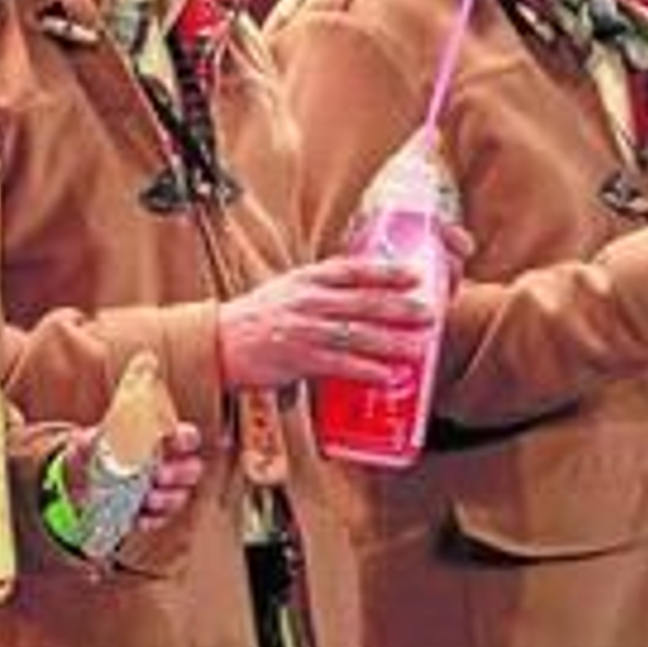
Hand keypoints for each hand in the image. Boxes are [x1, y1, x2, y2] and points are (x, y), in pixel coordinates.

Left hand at [57, 420, 202, 555]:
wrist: (80, 486)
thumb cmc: (91, 455)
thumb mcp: (87, 443)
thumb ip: (90, 440)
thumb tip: (88, 440)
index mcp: (158, 441)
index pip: (187, 437)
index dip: (186, 439)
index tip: (174, 441)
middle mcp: (167, 466)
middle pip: (191, 470)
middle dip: (179, 473)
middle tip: (159, 475)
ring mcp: (162, 492)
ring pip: (178, 497)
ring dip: (166, 498)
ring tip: (148, 498)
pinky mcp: (151, 516)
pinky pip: (159, 520)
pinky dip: (150, 520)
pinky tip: (138, 518)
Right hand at [216, 255, 435, 389]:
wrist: (218, 341)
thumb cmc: (255, 318)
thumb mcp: (286, 291)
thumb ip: (320, 292)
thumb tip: (359, 297)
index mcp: (305, 279)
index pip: (352, 270)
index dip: (385, 271)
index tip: (414, 274)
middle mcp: (306, 300)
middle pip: (362, 301)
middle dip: (399, 307)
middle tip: (429, 312)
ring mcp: (302, 329)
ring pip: (356, 334)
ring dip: (391, 341)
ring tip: (419, 347)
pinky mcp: (297, 358)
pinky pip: (339, 364)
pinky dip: (366, 370)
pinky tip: (387, 376)